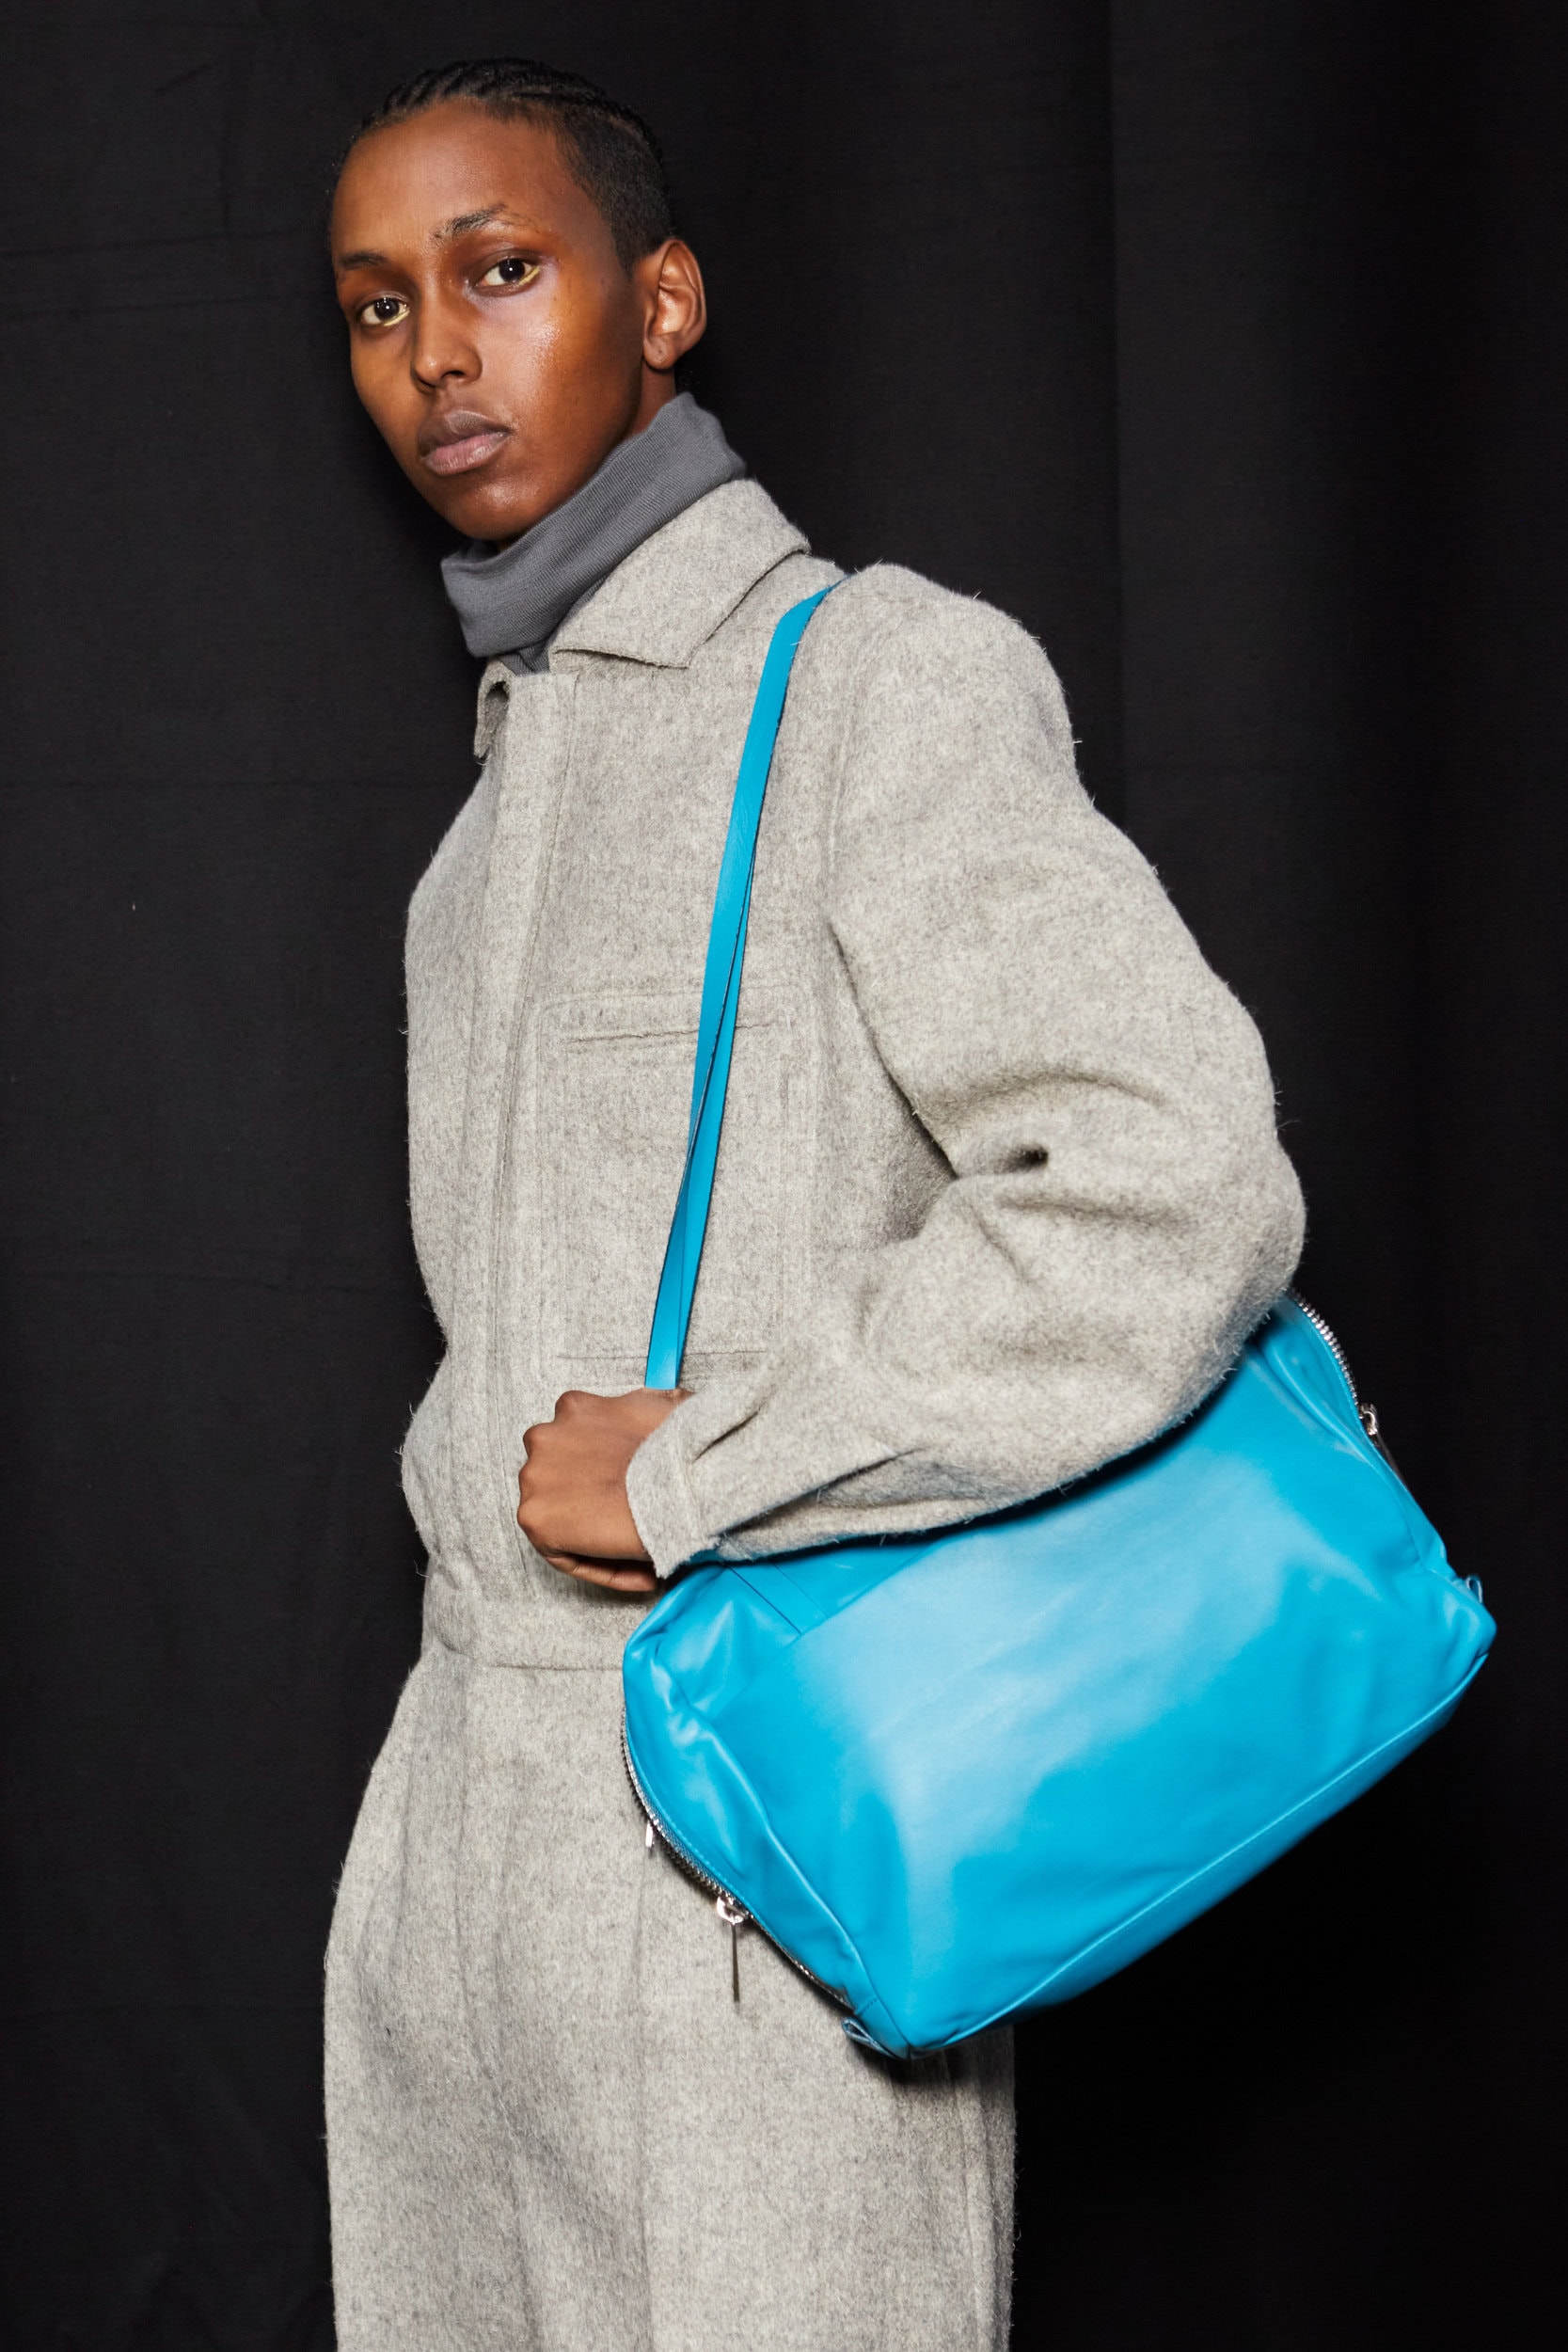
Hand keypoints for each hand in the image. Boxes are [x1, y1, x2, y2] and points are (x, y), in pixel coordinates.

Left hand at [517, 1388, 684, 1592]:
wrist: (678, 1485)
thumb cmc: (678, 1450)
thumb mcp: (665, 1406)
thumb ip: (649, 1407)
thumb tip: (668, 1408)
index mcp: (573, 1408)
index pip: (578, 1443)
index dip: (605, 1472)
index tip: (632, 1492)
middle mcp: (545, 1437)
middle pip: (560, 1475)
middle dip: (592, 1496)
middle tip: (631, 1518)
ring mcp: (534, 1477)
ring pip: (558, 1513)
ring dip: (591, 1531)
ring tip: (636, 1548)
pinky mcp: (534, 1518)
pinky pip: (562, 1552)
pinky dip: (597, 1564)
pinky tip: (636, 1571)